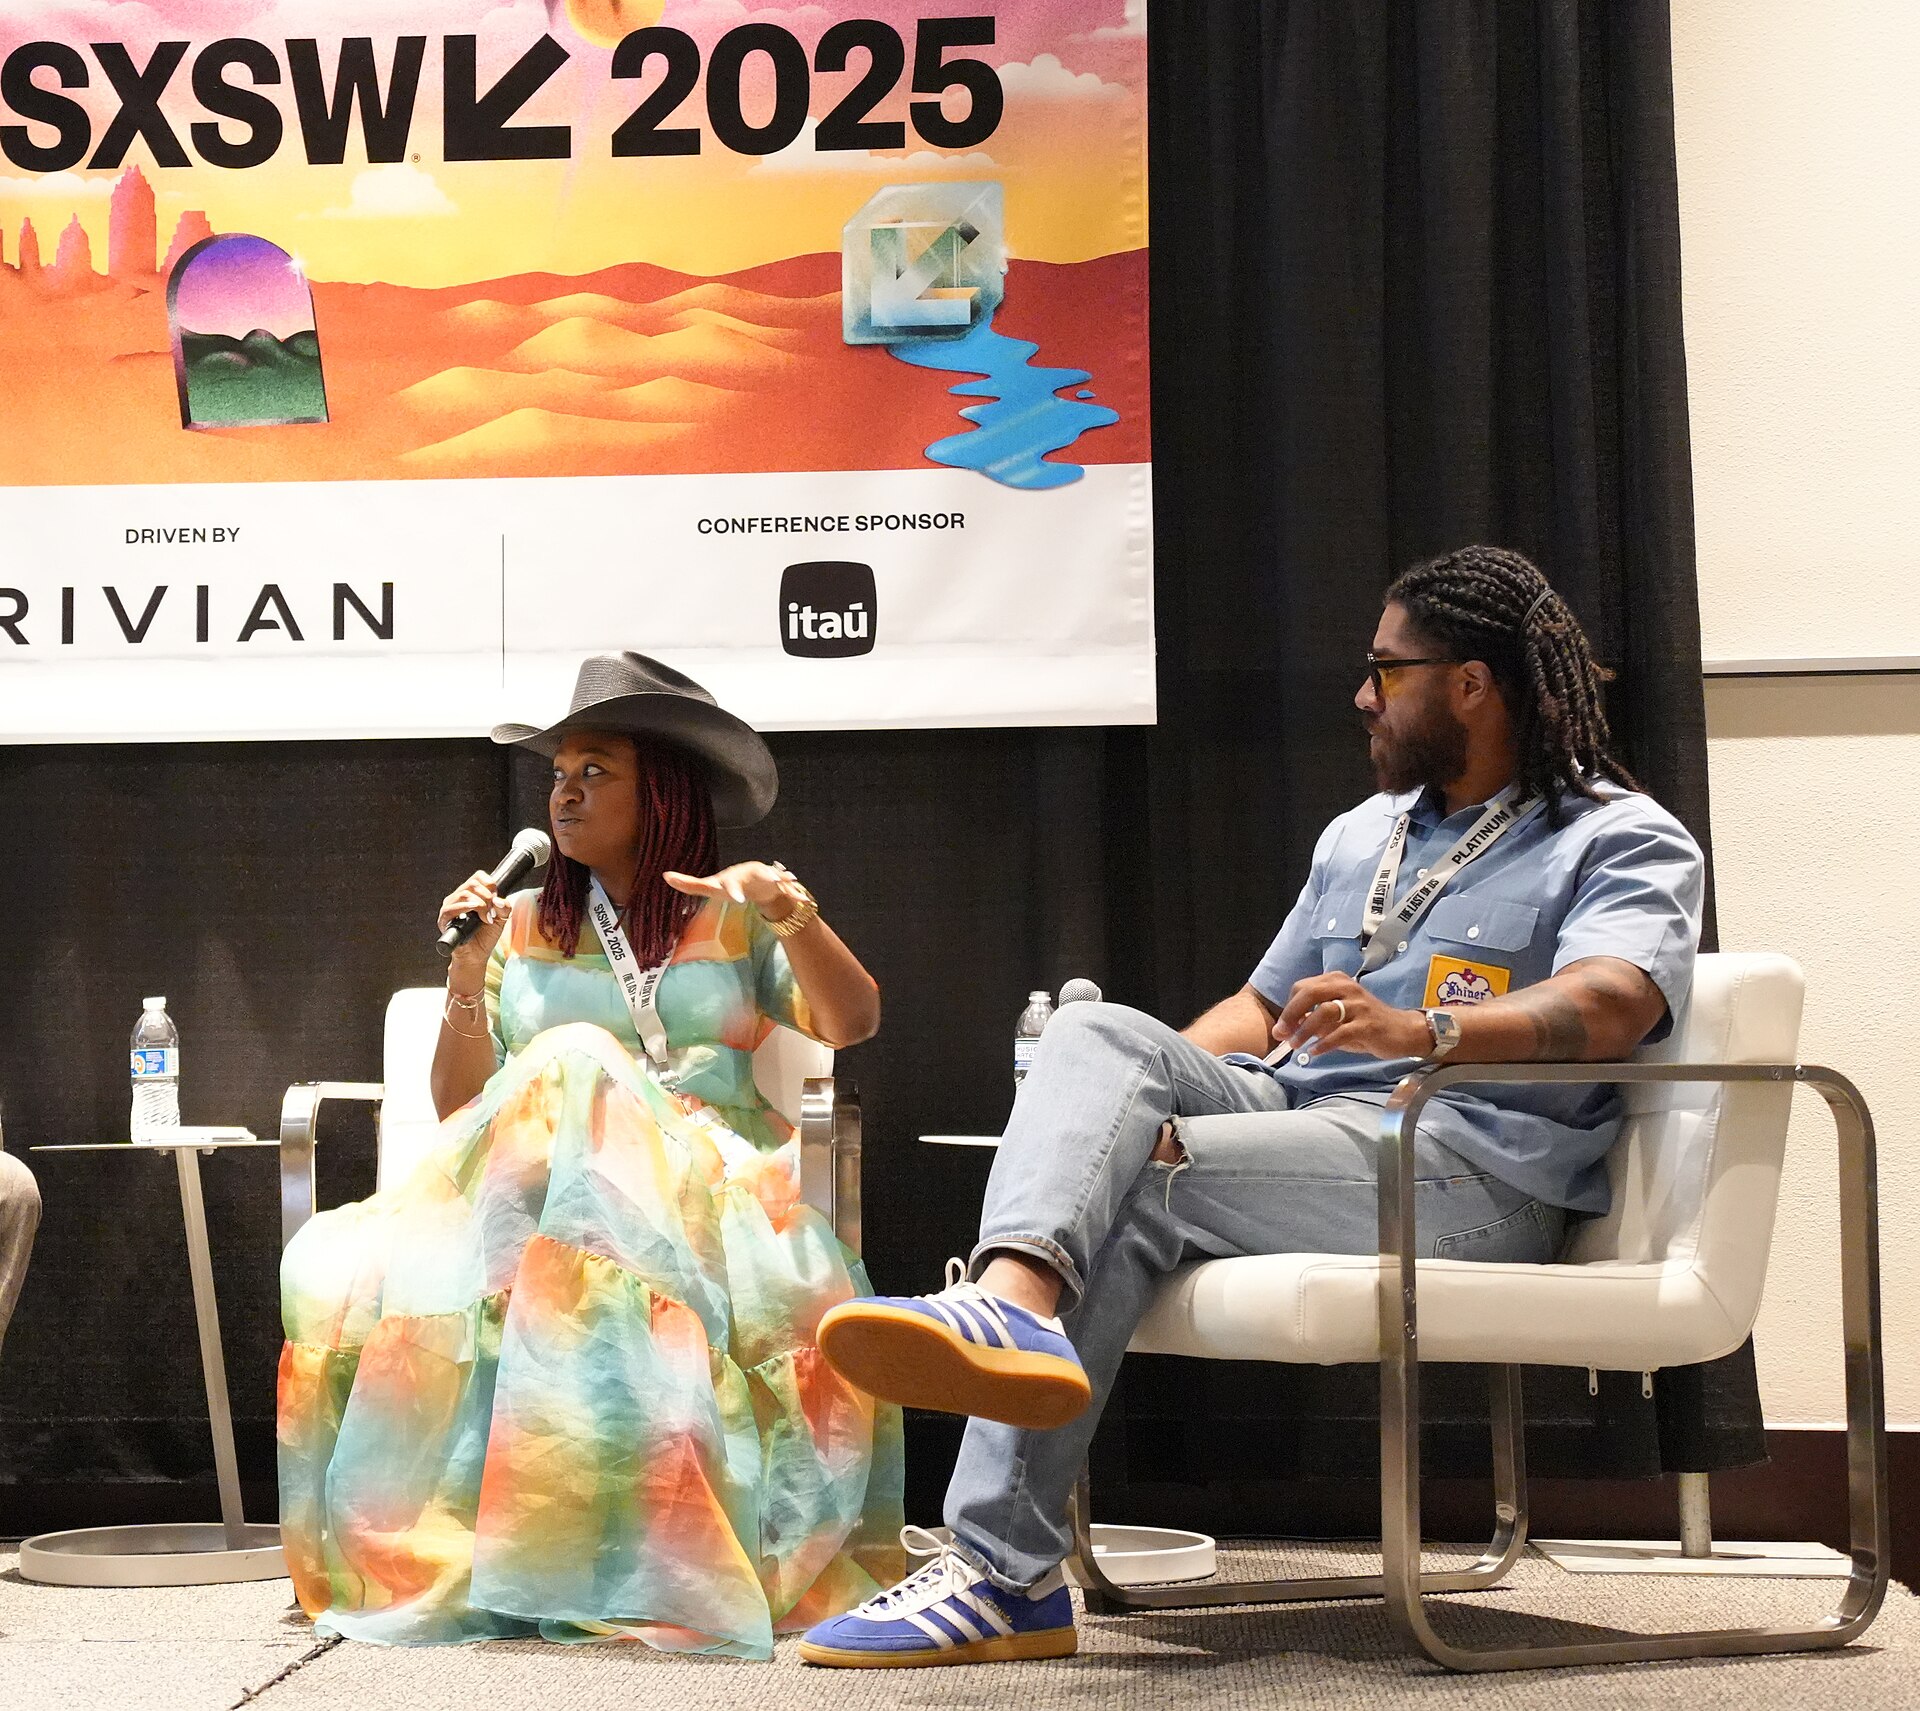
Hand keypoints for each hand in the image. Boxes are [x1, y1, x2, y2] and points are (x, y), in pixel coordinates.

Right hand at [438, 870, 505, 977]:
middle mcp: (458, 898)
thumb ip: (505, 908)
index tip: (496, 897)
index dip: (490, 884)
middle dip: (487, 896)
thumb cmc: (486, 936)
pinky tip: (474, 910)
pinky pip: (450, 908)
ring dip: (479, 904)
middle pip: (472, 884)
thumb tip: (499, 900)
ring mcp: (450, 908)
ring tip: (486, 917)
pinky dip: (464, 907)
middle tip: (492, 911)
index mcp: (471, 894)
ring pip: (463, 894)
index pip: (478, 877)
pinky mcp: (444, 920)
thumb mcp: (501, 919)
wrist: (477, 955)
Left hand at [663, 861, 799, 919]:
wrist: (755, 882)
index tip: (735, 899)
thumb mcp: (711, 887)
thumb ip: (689, 884)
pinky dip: (795, 893)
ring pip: (775, 877)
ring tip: (788, 882)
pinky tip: (804, 900)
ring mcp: (766, 878)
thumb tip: (665, 876)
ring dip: (781, 879)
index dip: (733, 890)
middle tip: (772, 881)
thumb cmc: (730, 885)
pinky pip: (789, 889)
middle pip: (758, 874)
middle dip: (765, 877)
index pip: (731, 883)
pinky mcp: (779, 886)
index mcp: (734, 878)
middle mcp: (751, 875)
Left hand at [1272, 973, 1430, 1061]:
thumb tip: (1285, 1030)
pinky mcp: (1368, 1024)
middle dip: (1291, 1014)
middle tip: (1282, 1034)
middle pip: (1310, 993)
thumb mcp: (1337, 1018)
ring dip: (1305, 1030)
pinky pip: (1341, 1033)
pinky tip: (1315, 1052)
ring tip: (1296, 1046)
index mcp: (1336, 981)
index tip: (1282, 1027)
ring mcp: (1359, 1005)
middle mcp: (1347, 987)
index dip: (1288, 1007)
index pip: (1303, 987)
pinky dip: (1324, 1043)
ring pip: (1324, 1011)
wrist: (1402, 1031)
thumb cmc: (1365, 1023)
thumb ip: (1313, 1020)